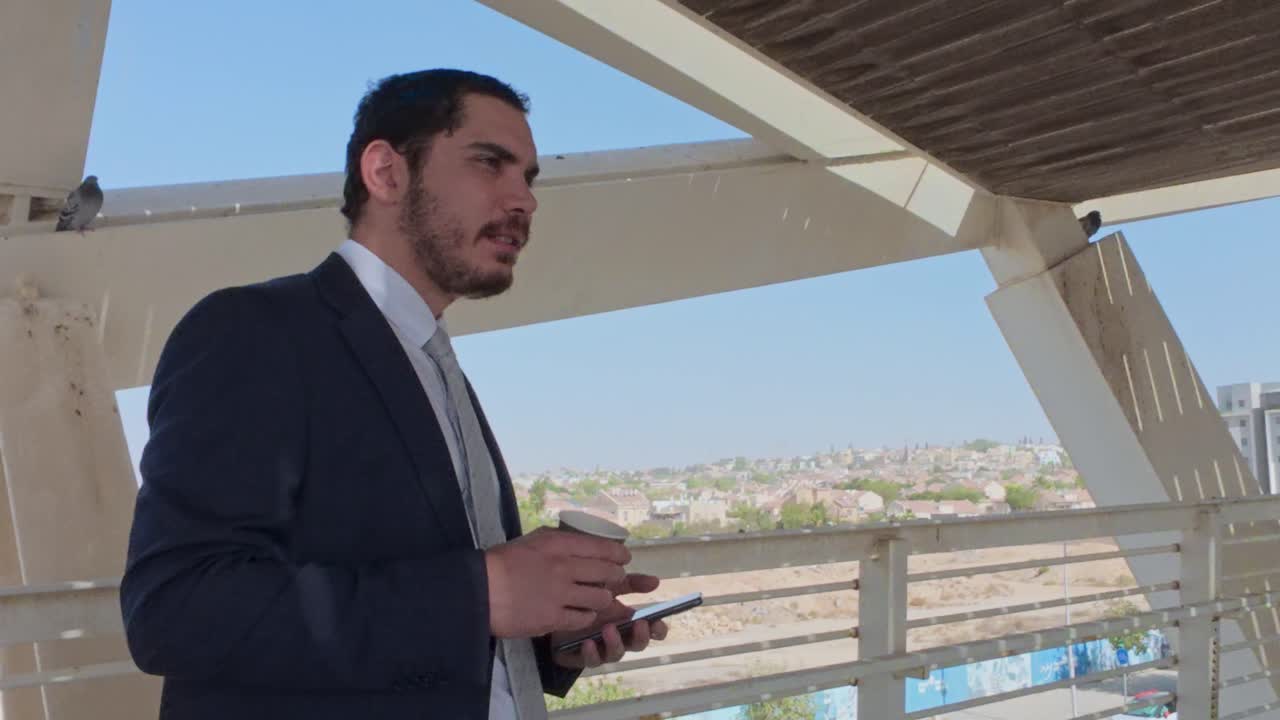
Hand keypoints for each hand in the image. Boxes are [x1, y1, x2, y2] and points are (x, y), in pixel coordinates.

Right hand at [485, 527, 629, 637]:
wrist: (479, 591)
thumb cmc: (502, 562)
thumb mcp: (532, 540)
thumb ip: (558, 540)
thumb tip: (580, 540)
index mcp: (558, 544)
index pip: (602, 547)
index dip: (618, 555)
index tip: (623, 559)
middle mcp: (563, 567)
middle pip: (607, 573)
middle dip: (616, 578)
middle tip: (615, 580)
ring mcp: (559, 594)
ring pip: (600, 598)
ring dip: (602, 599)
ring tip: (598, 599)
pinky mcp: (552, 618)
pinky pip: (583, 619)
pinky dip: (587, 617)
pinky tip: (582, 614)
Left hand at [551, 573, 669, 668]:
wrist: (553, 604)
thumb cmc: (587, 596)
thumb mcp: (610, 586)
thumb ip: (632, 583)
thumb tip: (656, 581)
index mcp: (629, 622)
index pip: (651, 630)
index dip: (658, 629)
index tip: (658, 622)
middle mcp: (618, 638)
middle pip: (637, 645)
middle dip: (641, 636)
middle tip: (639, 624)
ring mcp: (601, 649)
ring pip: (615, 654)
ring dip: (616, 643)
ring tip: (609, 629)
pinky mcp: (580, 657)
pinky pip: (589, 661)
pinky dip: (590, 653)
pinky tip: (587, 643)